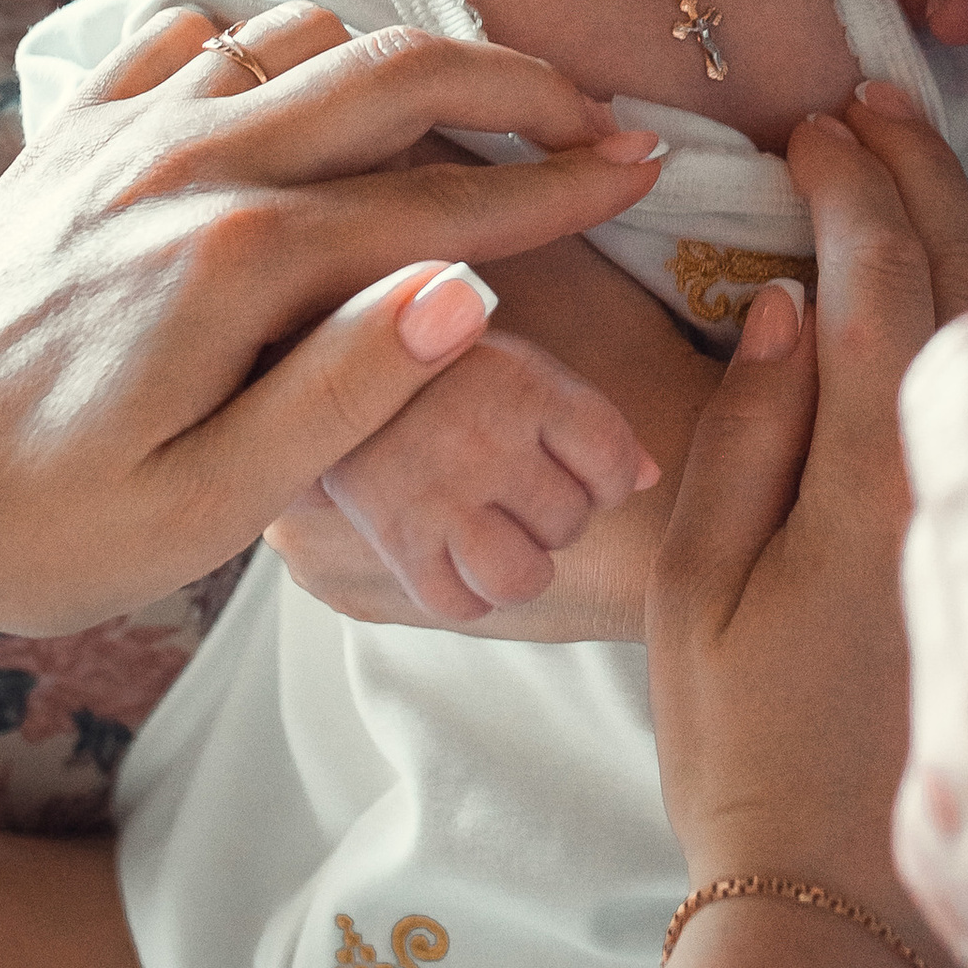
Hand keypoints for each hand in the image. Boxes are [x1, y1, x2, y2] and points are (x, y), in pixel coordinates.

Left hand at [0, 0, 667, 643]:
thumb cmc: (41, 529)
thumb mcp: (209, 507)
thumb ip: (349, 388)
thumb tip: (471, 290)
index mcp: (237, 262)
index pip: (442, 202)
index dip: (558, 184)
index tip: (640, 168)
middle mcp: (188, 163)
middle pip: (392, 72)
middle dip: (513, 85)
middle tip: (596, 117)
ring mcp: (124, 132)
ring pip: (302, 36)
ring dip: (399, 61)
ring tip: (467, 116)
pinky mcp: (74, 130)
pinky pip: (200, 34)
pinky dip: (275, 46)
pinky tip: (301, 99)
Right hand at [299, 279, 659, 620]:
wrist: (317, 362)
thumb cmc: (438, 363)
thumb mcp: (519, 362)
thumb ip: (586, 417)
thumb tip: (649, 477)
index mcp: (522, 384)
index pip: (611, 461)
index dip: (607, 475)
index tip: (579, 465)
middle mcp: (481, 441)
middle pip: (569, 521)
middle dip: (559, 513)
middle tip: (521, 489)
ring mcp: (433, 497)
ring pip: (519, 577)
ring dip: (521, 565)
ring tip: (501, 535)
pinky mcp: (392, 541)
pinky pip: (457, 604)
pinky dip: (466, 591)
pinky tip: (456, 553)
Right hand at [648, 94, 967, 936]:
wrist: (851, 923)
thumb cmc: (750, 765)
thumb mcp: (694, 593)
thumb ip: (740, 430)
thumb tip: (781, 296)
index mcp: (874, 478)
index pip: (874, 270)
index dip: (846, 179)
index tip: (816, 126)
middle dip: (919, 168)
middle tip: (874, 105)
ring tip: (931, 155)